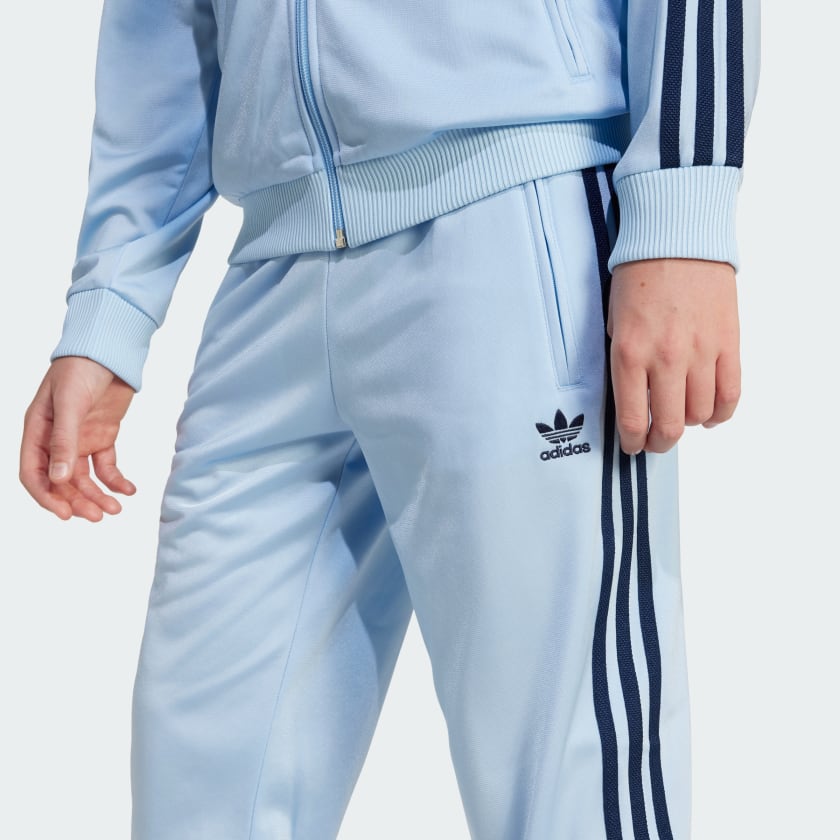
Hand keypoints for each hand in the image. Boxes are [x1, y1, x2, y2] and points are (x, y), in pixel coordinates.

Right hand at [20, 356, 136, 520]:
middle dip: (78, 501)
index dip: (47, 497)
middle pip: (62, 482)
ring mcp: (80, 439)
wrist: (109, 352)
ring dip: (98, 495)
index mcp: (37, 432)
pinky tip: (129, 490)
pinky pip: (107, 465)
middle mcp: (56, 440)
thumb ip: (64, 441)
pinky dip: (116, 480)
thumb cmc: (80, 370)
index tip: (65, 514)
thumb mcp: (69, 404)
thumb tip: (57, 479)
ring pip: (85, 478)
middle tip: (98, 516)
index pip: (34, 474)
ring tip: (116, 509)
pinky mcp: (102, 436)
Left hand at [607, 258, 740, 454]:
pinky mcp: (729, 342)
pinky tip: (710, 412)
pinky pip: (731, 393)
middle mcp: (665, 359)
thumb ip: (622, 362)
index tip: (632, 445)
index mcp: (628, 355)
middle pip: (670, 426)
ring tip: (680, 417)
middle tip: (655, 441)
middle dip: (660, 443)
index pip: (633, 419)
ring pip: (701, 414)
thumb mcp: (612, 322)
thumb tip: (631, 399)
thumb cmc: (637, 277)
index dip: (633, 442)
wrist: (676, 239)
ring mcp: (701, 352)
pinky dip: (721, 412)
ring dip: (689, 424)